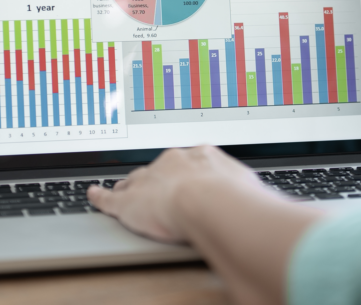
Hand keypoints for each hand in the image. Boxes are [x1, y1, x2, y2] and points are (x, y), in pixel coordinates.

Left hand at [87, 145, 263, 242]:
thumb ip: (249, 190)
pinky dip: (99, 196)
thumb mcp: (249, 188)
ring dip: (128, 187)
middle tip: (155, 187)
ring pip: (134, 182)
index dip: (183, 172)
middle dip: (155, 178)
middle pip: (157, 170)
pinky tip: (92, 194)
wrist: (211, 202)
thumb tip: (268, 201)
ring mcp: (149, 181)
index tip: (184, 178)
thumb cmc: (235, 197)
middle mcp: (171, 163)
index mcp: (199, 156)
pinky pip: (109, 198)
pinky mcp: (130, 203)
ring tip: (123, 190)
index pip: (186, 163)